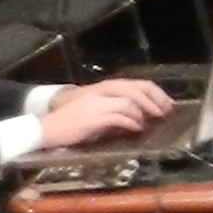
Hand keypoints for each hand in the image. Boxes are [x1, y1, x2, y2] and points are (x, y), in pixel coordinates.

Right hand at [40, 79, 173, 148]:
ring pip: (128, 102)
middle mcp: (99, 92)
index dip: (153, 92)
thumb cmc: (69, 124)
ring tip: (150, 122)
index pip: (133, 84)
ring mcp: (96, 104)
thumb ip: (113, 112)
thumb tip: (137, 120)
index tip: (166, 102)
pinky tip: (137, 128)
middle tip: (165, 112)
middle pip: (134, 89)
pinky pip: (118, 117)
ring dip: (142, 113)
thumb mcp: (94, 113)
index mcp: (100, 89)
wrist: (45, 129)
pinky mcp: (92, 117)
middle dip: (154, 100)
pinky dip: (131, 123)